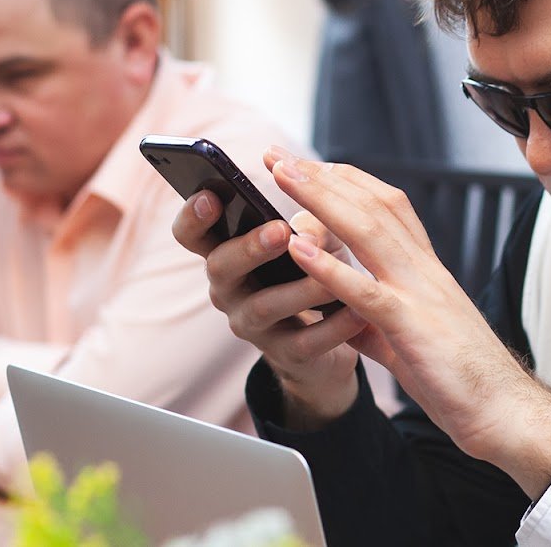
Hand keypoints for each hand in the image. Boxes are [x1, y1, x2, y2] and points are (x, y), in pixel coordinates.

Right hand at [170, 158, 368, 429]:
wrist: (331, 336)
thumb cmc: (314, 270)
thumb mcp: (313, 240)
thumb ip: (311, 225)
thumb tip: (309, 226)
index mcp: (227, 252)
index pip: (192, 233)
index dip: (193, 215)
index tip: (210, 195)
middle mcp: (229, 289)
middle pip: (220, 267)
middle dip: (248, 247)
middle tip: (279, 230)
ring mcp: (254, 325)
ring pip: (265, 307)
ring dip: (299, 288)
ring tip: (332, 276)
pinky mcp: (287, 355)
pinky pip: (306, 342)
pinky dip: (333, 327)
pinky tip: (358, 312)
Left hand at [264, 150, 550, 497]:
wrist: (505, 412)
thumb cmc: (462, 378)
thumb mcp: (410, 340)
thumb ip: (374, 322)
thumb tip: (343, 316)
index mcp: (426, 271)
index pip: (389, 206)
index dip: (348, 181)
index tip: (311, 164)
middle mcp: (425, 271)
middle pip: (372, 205)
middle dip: (323, 176)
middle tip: (277, 154)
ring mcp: (421, 295)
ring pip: (368, 231)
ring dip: (320, 200)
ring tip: (282, 176)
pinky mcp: (413, 328)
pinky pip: (367, 292)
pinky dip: (331, 267)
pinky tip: (299, 248)